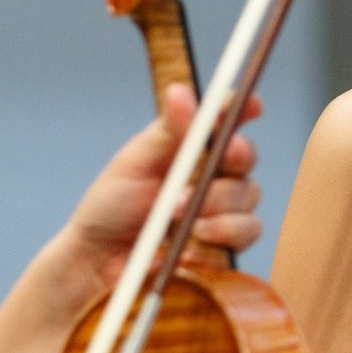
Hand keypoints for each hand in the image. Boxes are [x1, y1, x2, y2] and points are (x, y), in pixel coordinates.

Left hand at [58, 83, 265, 284]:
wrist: (99, 262)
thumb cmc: (111, 207)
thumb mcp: (135, 163)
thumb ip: (167, 131)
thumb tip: (181, 90)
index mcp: (191, 147)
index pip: (226, 120)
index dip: (243, 109)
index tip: (252, 106)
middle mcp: (212, 174)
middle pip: (245, 157)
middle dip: (234, 158)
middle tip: (217, 162)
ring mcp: (222, 209)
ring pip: (248, 195)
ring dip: (215, 205)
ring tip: (176, 216)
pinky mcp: (226, 243)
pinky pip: (246, 232)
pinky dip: (219, 235)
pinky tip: (189, 242)